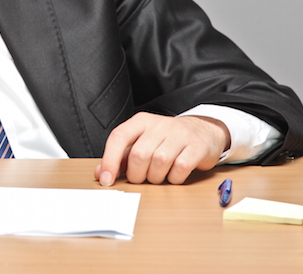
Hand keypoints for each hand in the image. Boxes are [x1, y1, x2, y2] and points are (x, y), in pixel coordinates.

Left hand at [94, 114, 229, 185]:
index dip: (110, 160)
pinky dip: (174, 178)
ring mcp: (179, 134)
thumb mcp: (142, 143)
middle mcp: (159, 125)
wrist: (202, 131)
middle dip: (137, 175)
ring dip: (156, 178)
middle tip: (142, 178)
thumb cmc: (166, 140)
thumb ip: (121, 158)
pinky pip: (180, 168)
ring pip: (159, 162)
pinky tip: (174, 175)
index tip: (106, 180)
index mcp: (141, 122)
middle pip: (139, 155)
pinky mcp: (196, 147)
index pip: (119, 137)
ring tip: (158, 176)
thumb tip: (100, 174)